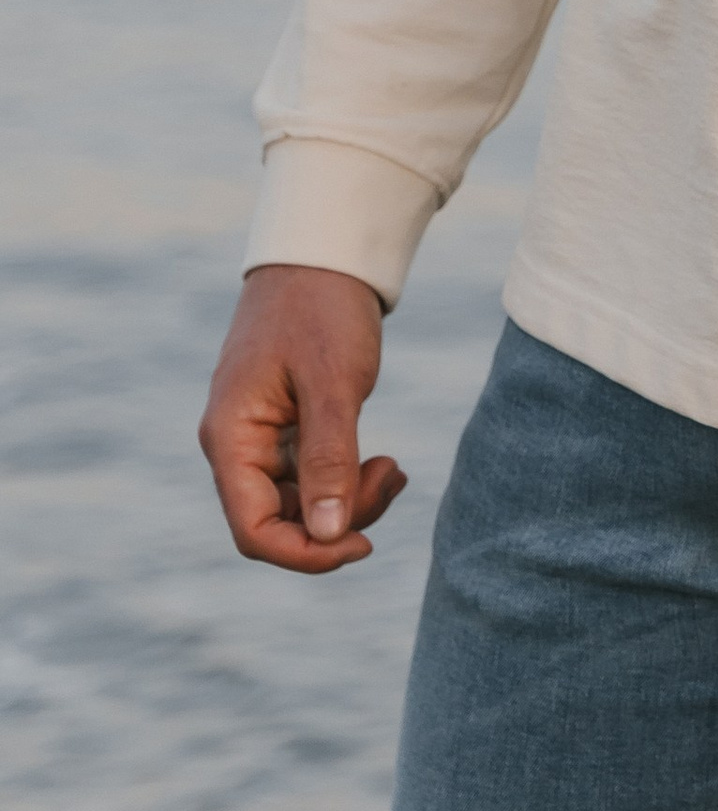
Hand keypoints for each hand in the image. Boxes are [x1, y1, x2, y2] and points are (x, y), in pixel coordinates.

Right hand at [199, 263, 405, 571]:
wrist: (323, 256)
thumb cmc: (322, 311)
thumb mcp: (333, 384)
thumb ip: (330, 460)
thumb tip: (328, 536)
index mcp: (231, 440)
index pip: (255, 533)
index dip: (306, 554)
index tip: (362, 543)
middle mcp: (238, 448)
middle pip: (282, 525)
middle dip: (340, 520)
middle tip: (391, 475)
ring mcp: (262, 440)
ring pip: (302, 507)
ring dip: (350, 501)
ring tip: (394, 468)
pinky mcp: (287, 431)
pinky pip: (314, 479)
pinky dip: (349, 479)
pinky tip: (385, 464)